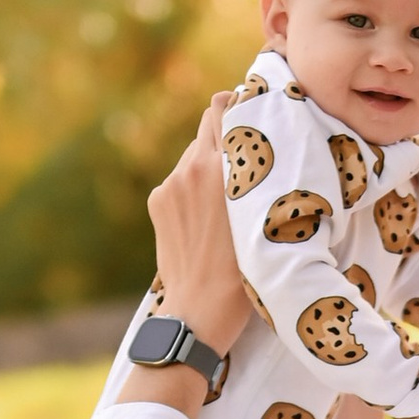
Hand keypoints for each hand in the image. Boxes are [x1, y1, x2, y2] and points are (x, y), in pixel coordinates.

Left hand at [141, 96, 253, 349]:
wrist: (199, 311)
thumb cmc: (244, 272)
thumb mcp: (260, 216)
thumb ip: (251, 174)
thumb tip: (248, 141)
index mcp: (221, 168)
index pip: (223, 107)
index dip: (238, 107)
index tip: (252, 116)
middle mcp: (191, 168)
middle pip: (207, 125)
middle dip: (224, 136)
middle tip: (244, 159)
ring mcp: (170, 184)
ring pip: (192, 155)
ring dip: (208, 166)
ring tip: (225, 199)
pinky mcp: (157, 200)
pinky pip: (179, 180)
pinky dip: (191, 189)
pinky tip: (204, 219)